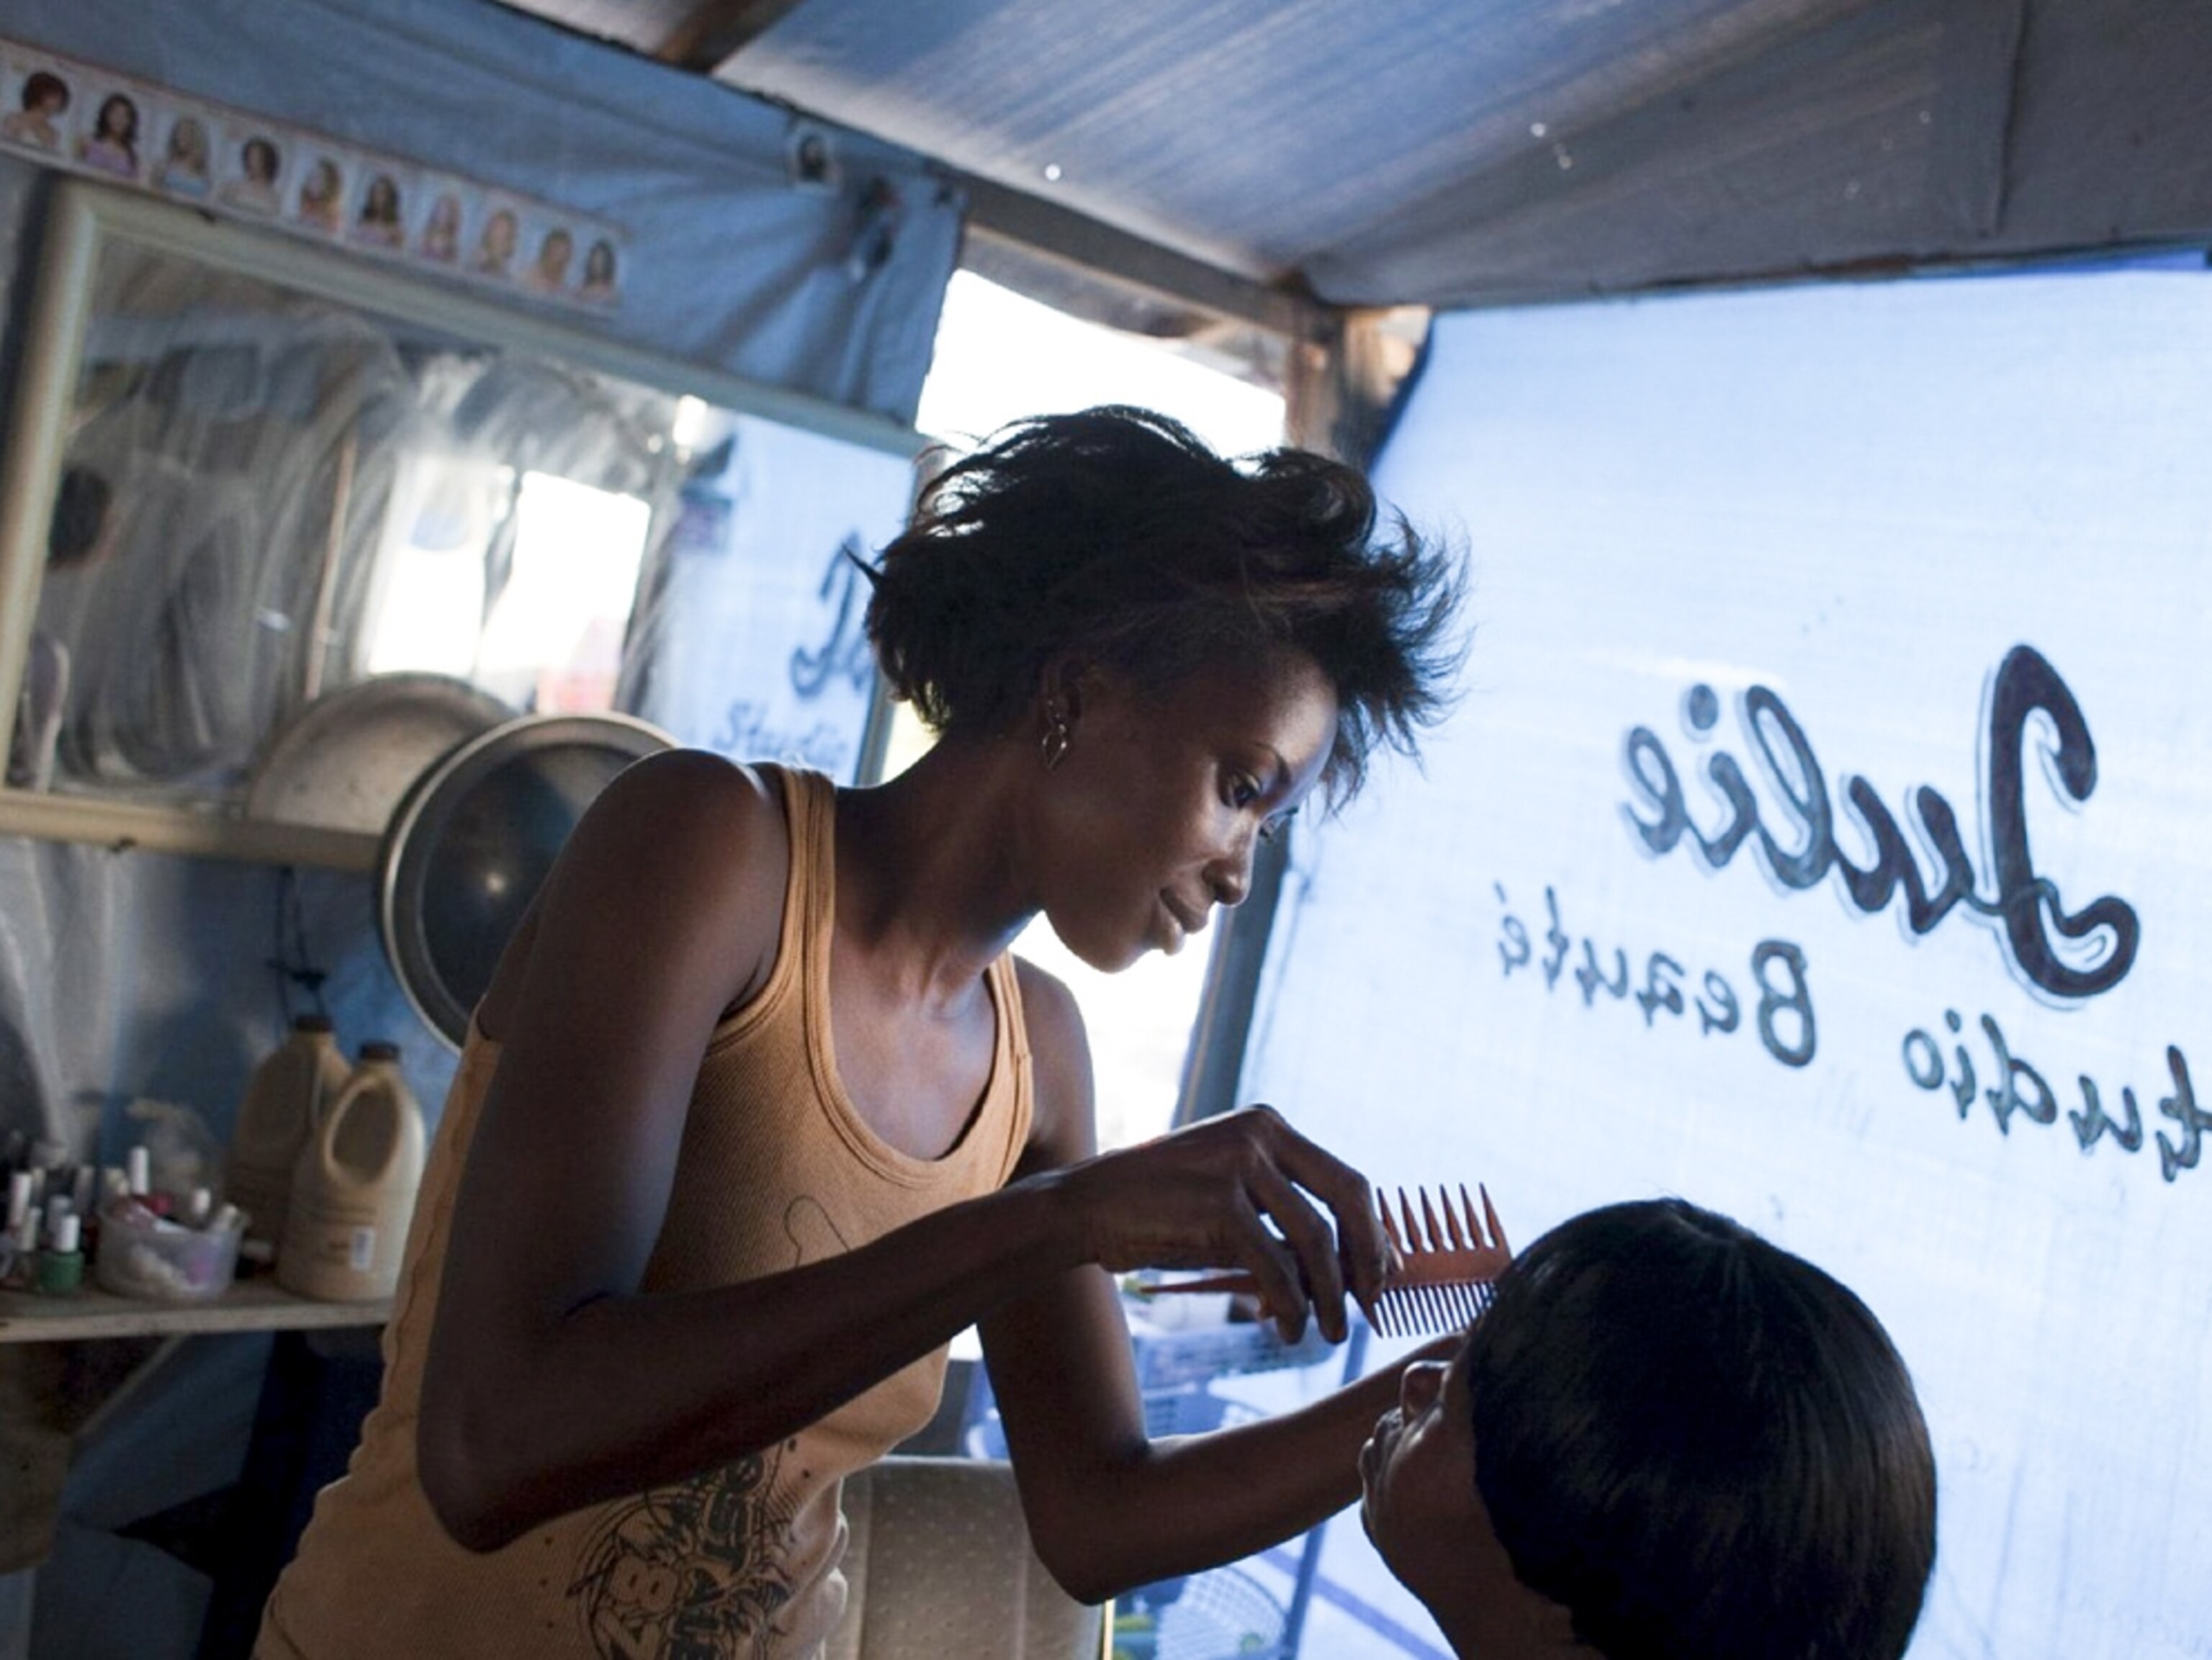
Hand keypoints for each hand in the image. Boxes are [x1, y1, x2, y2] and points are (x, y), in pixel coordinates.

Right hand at [1049, 1105, 1387, 1343]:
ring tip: (1327, 1333)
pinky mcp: (1219, 1202)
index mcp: (1269, 1125)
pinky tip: (1287, 1326)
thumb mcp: (1232, 1203)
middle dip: (1367, 1259)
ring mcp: (1239, 1163)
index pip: (1347, 1179)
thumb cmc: (1162, 1213)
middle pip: (1349, 1198)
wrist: (1087, 1208)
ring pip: (1315, 1240)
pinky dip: (1291, 1304)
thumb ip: (1284, 1221)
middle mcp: (1261, 1133)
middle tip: (1370, 1305)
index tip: (1378, 1279)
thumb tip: (1353, 1272)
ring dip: (1329, 1296)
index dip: (1372, 1234)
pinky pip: (1276, 1265)